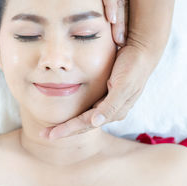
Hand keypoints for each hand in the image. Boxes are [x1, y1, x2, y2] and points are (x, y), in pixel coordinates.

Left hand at [39, 45, 155, 139]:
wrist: (142, 51)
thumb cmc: (133, 66)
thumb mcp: (123, 85)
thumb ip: (111, 105)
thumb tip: (95, 123)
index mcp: (114, 111)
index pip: (85, 124)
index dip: (68, 129)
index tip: (50, 134)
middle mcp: (110, 110)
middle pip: (83, 124)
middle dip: (65, 130)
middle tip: (45, 134)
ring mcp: (109, 102)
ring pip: (85, 117)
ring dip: (70, 123)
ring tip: (53, 128)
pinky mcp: (107, 93)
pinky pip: (88, 106)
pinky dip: (76, 111)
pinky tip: (67, 113)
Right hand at [63, 0, 128, 44]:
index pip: (124, 0)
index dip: (124, 19)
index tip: (121, 35)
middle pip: (125, 5)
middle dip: (124, 26)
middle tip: (123, 44)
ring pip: (119, 1)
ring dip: (120, 23)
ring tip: (120, 40)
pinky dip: (111, 6)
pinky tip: (112, 20)